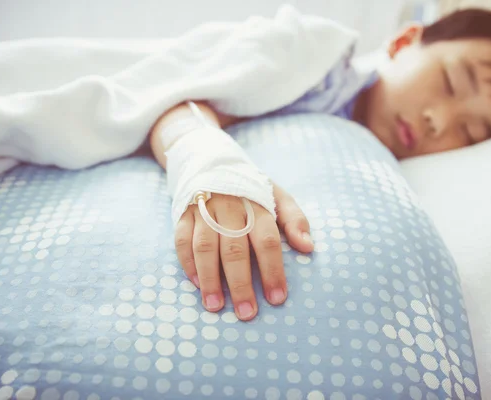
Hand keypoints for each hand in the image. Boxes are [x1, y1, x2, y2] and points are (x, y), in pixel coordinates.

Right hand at [174, 183, 313, 320]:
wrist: (212, 162)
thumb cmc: (251, 190)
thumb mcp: (278, 196)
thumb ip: (295, 220)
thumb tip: (308, 248)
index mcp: (257, 204)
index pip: (267, 241)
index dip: (272, 271)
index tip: (276, 298)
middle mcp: (229, 207)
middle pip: (235, 249)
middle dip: (241, 283)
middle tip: (246, 312)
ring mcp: (203, 210)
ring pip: (205, 247)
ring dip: (210, 278)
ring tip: (216, 306)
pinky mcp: (183, 214)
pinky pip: (182, 240)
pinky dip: (187, 263)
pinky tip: (197, 284)